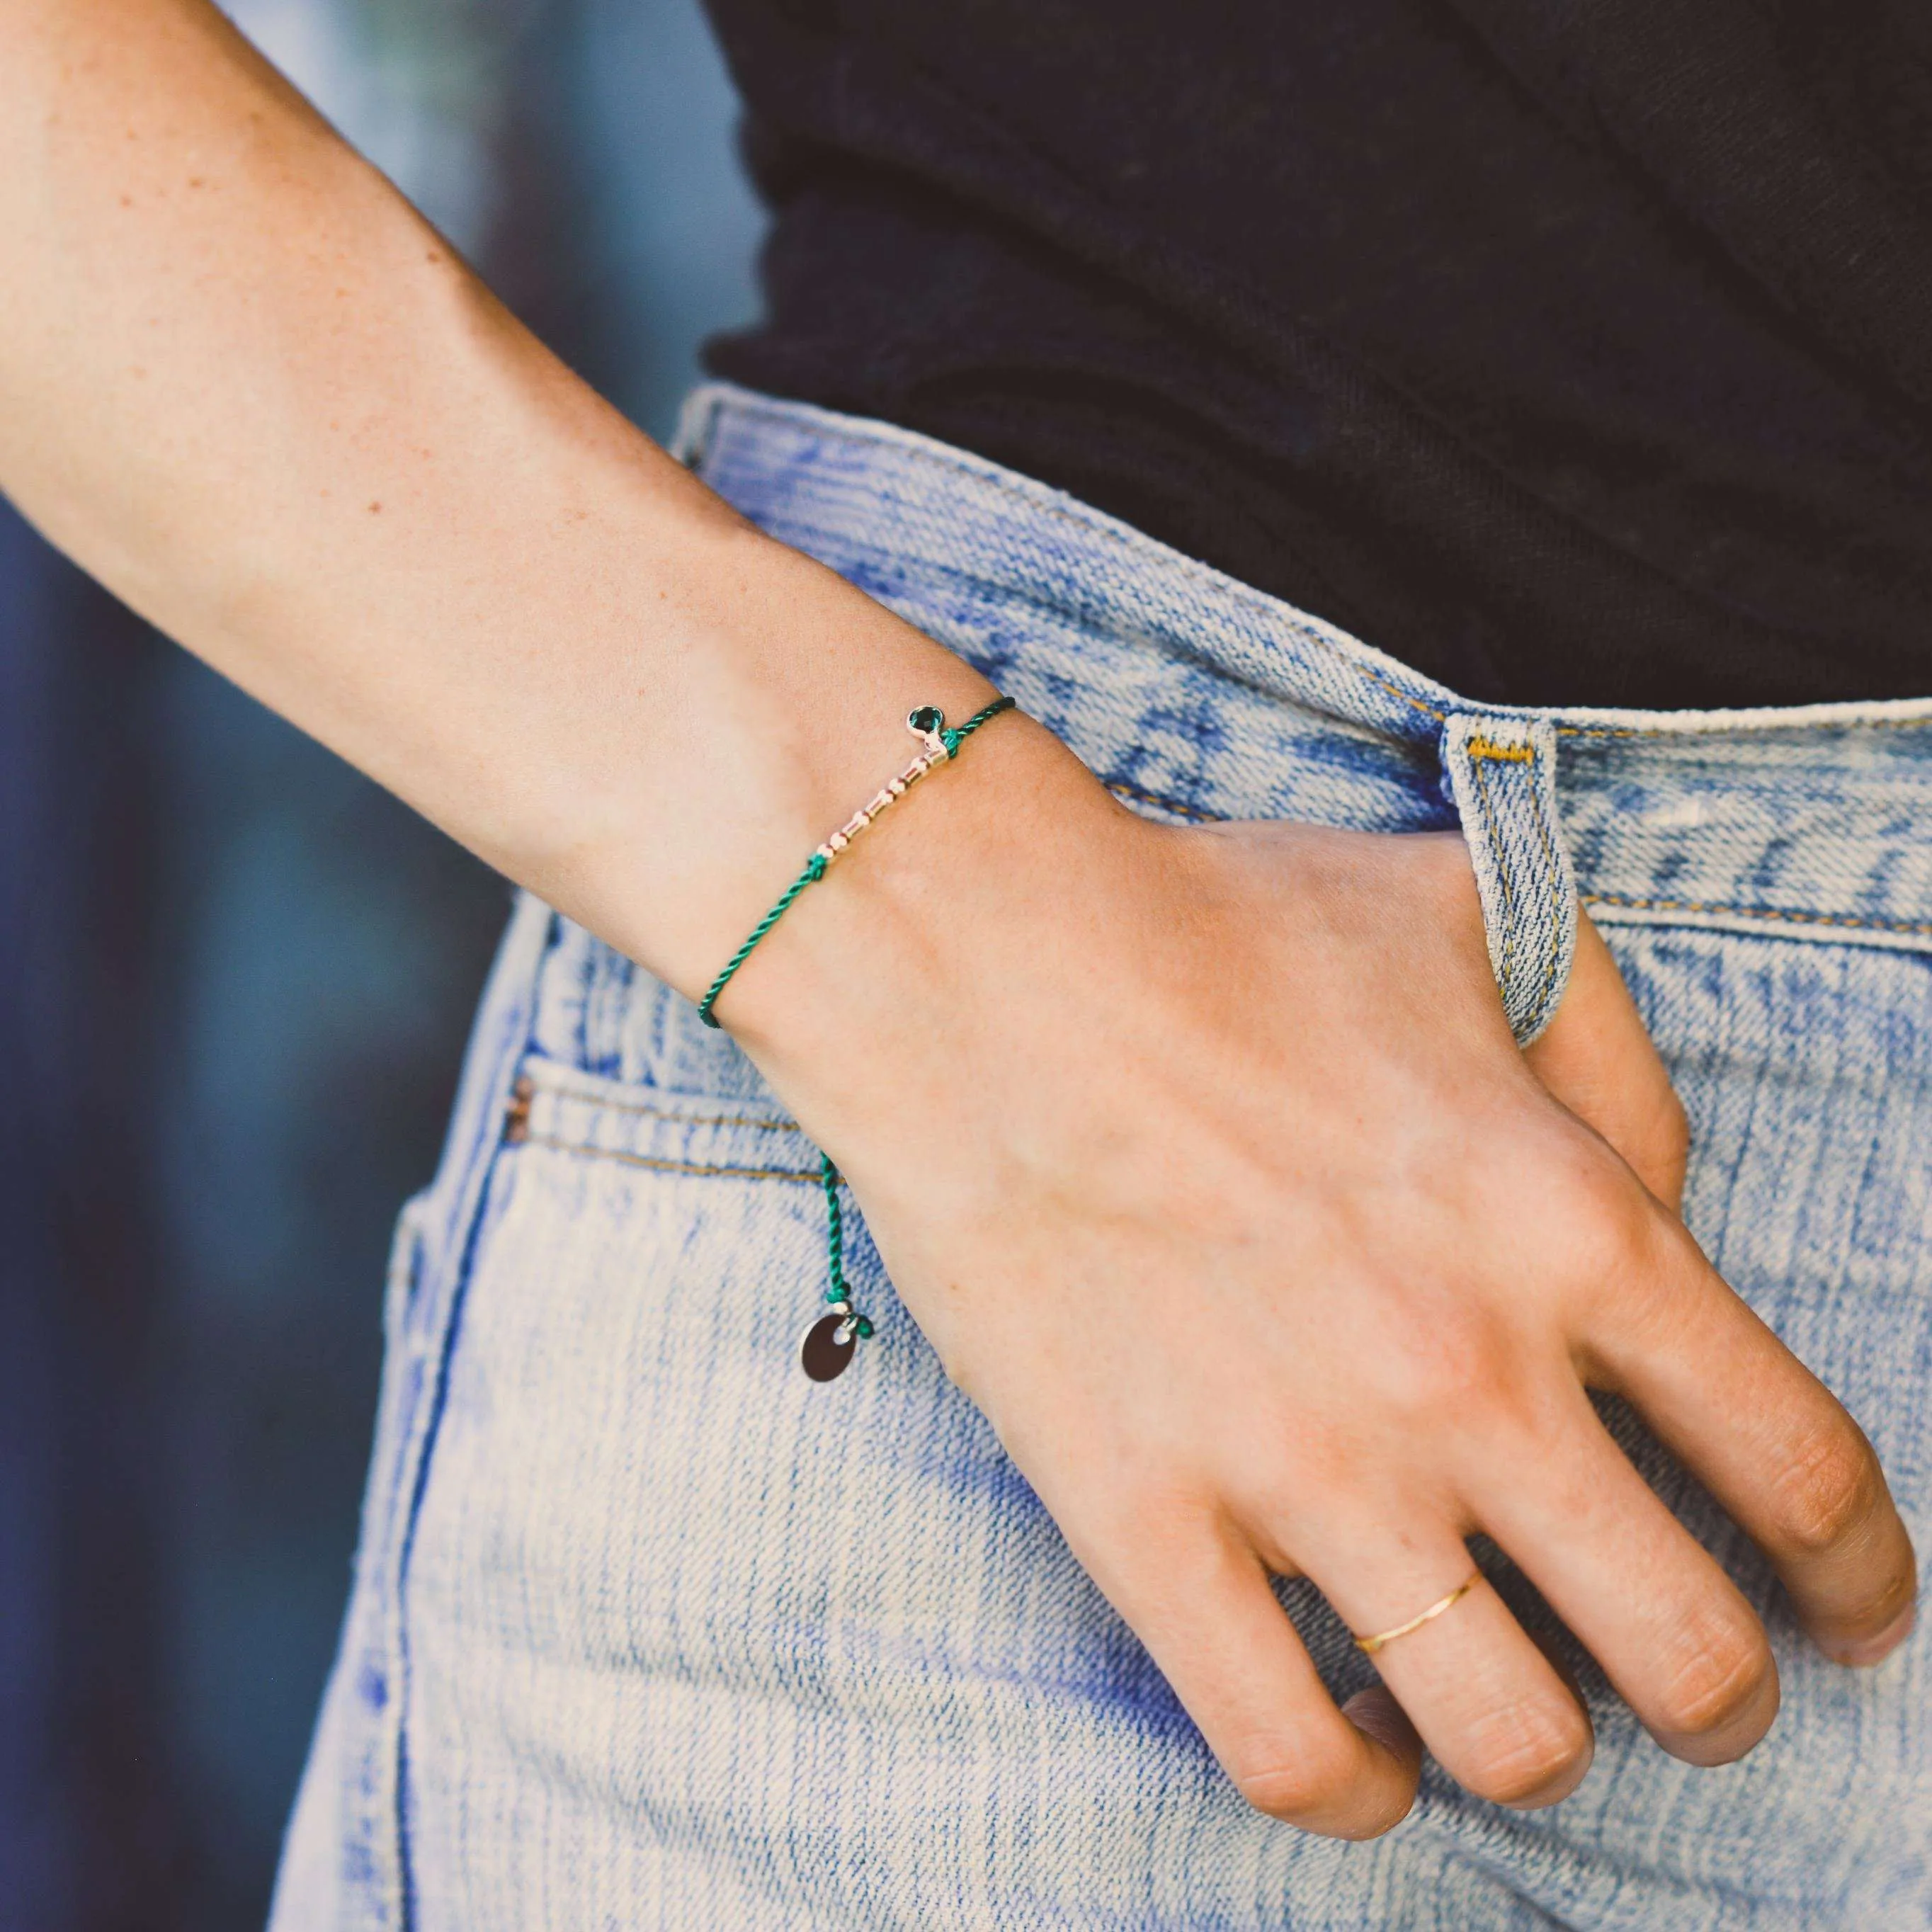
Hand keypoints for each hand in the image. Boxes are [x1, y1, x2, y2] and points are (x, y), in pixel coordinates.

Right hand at [730, 720, 1917, 1837]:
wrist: (979, 963)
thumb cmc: (1217, 927)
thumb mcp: (1470, 919)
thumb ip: (1613, 1060)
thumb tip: (1662, 1204)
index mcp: (1571, 1230)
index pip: (1804, 1477)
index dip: (1861, 1578)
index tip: (1847, 1610)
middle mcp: (1467, 1378)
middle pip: (1691, 1655)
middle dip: (1726, 1696)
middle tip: (1691, 1679)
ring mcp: (1304, 1470)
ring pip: (1511, 1740)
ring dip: (1547, 1749)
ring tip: (1517, 1703)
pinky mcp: (1147, 1524)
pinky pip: (1288, 1754)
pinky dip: (1357, 1789)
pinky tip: (1365, 1743)